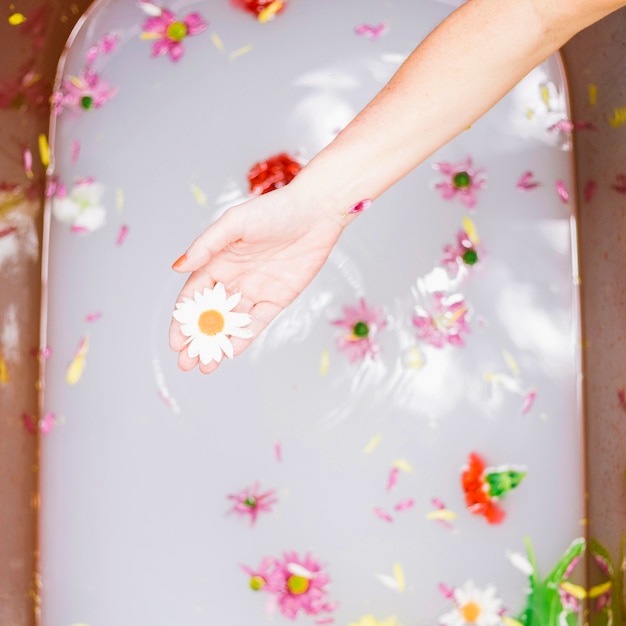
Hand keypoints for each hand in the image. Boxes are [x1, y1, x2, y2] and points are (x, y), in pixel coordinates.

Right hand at [169, 185, 344, 373]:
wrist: (316, 212)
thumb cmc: (273, 210)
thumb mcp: (234, 223)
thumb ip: (206, 245)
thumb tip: (178, 268)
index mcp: (216, 261)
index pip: (193, 296)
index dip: (182, 319)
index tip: (175, 340)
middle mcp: (232, 278)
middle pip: (209, 315)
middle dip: (197, 340)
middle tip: (185, 363)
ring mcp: (254, 290)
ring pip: (231, 323)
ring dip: (218, 344)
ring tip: (206, 367)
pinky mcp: (277, 299)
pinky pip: (258, 322)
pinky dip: (244, 337)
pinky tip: (231, 352)